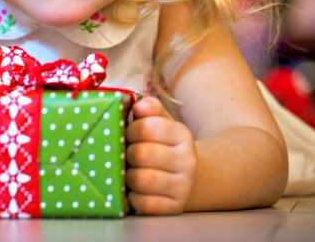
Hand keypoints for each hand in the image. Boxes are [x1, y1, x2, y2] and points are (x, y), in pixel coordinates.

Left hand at [125, 96, 196, 214]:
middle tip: (128, 155)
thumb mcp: (160, 122)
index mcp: (182, 134)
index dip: (129, 130)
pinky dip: (134, 197)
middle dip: (127, 154)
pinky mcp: (175, 207)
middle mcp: (188, 160)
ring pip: (142, 180)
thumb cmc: (162, 145)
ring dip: (128, 176)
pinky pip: (144, 203)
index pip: (146, 127)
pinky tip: (135, 191)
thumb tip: (138, 106)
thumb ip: (149, 109)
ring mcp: (184, 186)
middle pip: (141, 154)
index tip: (129, 134)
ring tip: (130, 172)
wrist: (185, 177)